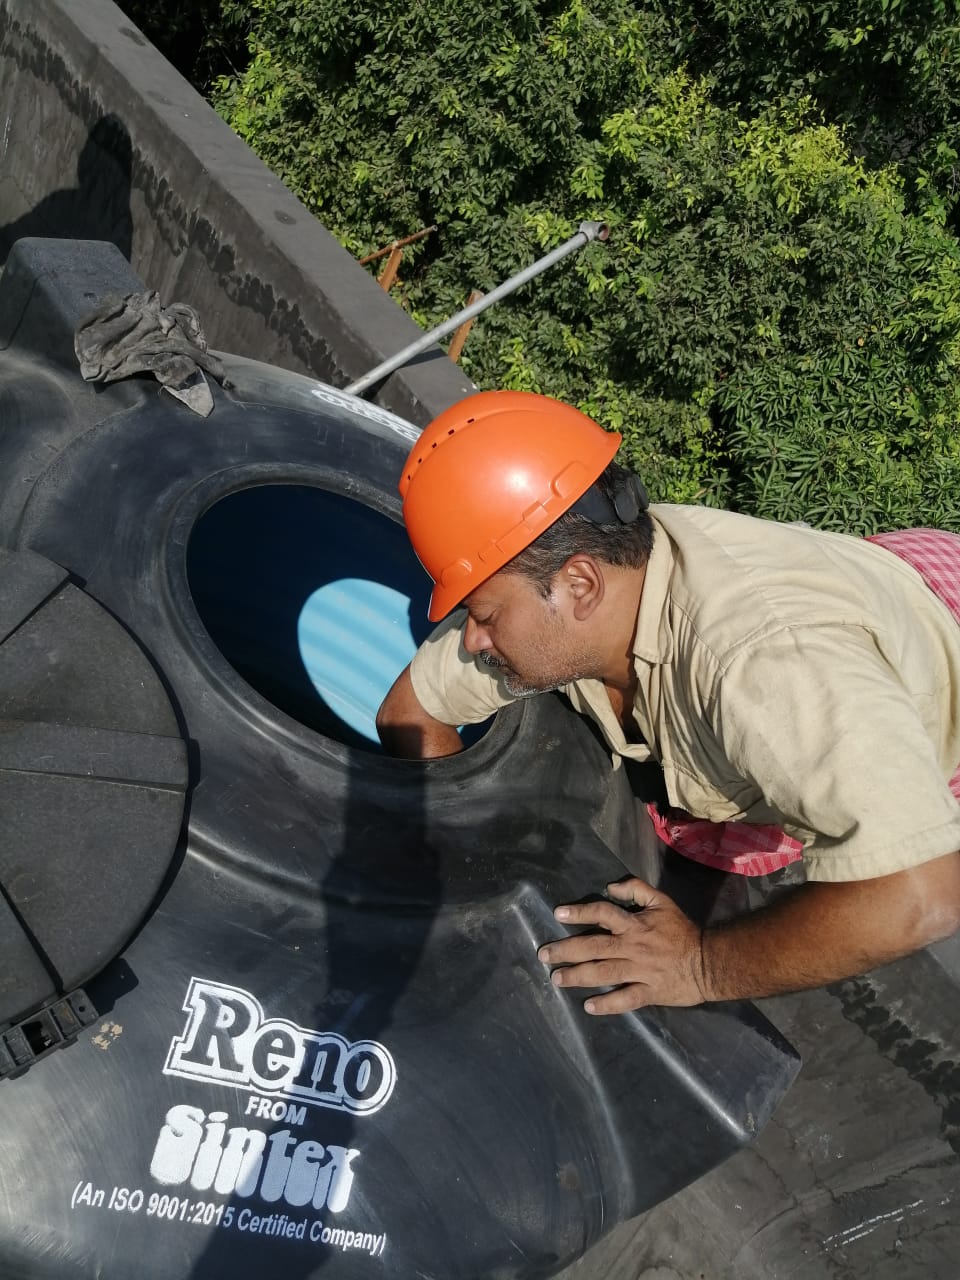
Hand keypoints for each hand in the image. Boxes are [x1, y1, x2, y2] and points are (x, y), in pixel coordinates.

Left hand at [537, 878, 707, 1011]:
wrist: (708, 961)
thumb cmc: (682, 930)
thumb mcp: (662, 901)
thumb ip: (636, 890)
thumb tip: (610, 888)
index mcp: (635, 925)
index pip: (602, 913)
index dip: (580, 913)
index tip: (558, 914)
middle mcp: (633, 947)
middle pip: (594, 947)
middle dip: (566, 950)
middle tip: (544, 954)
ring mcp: (640, 972)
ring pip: (604, 973)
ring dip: (578, 976)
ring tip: (557, 978)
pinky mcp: (649, 993)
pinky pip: (625, 999)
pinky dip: (607, 1004)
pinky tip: (589, 1007)